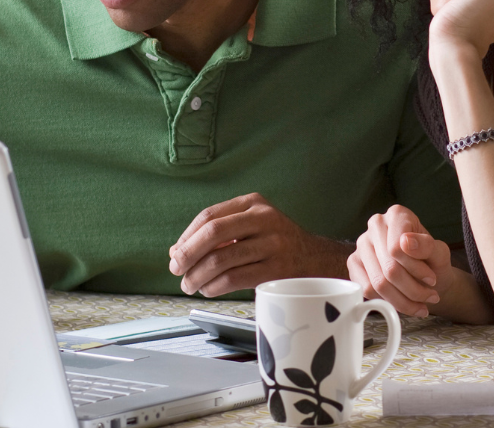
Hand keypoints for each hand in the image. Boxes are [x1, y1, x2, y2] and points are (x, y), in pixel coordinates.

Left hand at [168, 192, 351, 296]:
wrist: (317, 259)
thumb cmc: (276, 243)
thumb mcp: (251, 227)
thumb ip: (218, 234)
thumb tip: (177, 251)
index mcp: (253, 203)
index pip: (210, 216)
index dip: (187, 236)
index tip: (176, 254)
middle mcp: (264, 218)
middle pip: (214, 233)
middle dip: (188, 254)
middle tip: (176, 269)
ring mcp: (273, 244)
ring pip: (222, 259)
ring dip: (198, 275)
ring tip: (189, 285)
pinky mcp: (277, 269)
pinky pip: (235, 278)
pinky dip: (214, 286)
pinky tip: (208, 290)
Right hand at [349, 205, 453, 318]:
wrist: (428, 277)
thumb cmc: (433, 262)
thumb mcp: (440, 253)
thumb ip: (427, 246)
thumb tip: (406, 242)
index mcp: (397, 215)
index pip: (397, 249)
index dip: (416, 269)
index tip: (432, 279)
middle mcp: (375, 225)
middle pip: (388, 268)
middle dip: (413, 290)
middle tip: (431, 297)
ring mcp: (362, 244)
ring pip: (377, 283)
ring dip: (402, 300)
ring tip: (420, 304)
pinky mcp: (354, 264)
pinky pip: (366, 290)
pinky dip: (387, 301)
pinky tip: (402, 301)